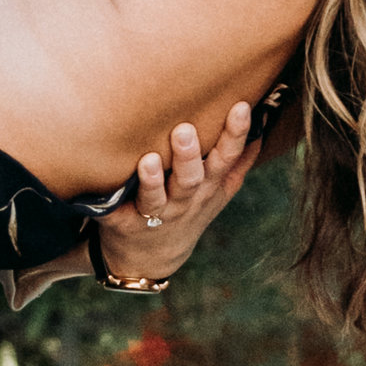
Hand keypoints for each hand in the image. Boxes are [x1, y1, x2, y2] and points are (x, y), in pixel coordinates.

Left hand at [92, 102, 258, 288]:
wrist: (151, 259)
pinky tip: (102, 193)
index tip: (240, 107)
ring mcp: (155, 214)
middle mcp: (184, 201)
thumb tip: (263, 119)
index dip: (235, 134)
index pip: (226, 158)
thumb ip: (238, 160)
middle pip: (190, 178)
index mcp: (208, 187)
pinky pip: (116, 214)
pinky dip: (110, 207)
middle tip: (184, 130)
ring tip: (149, 160)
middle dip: (188, 156)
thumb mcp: (218, 192)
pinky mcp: (124, 223)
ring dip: (152, 180)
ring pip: (156, 197)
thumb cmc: (187, 211)